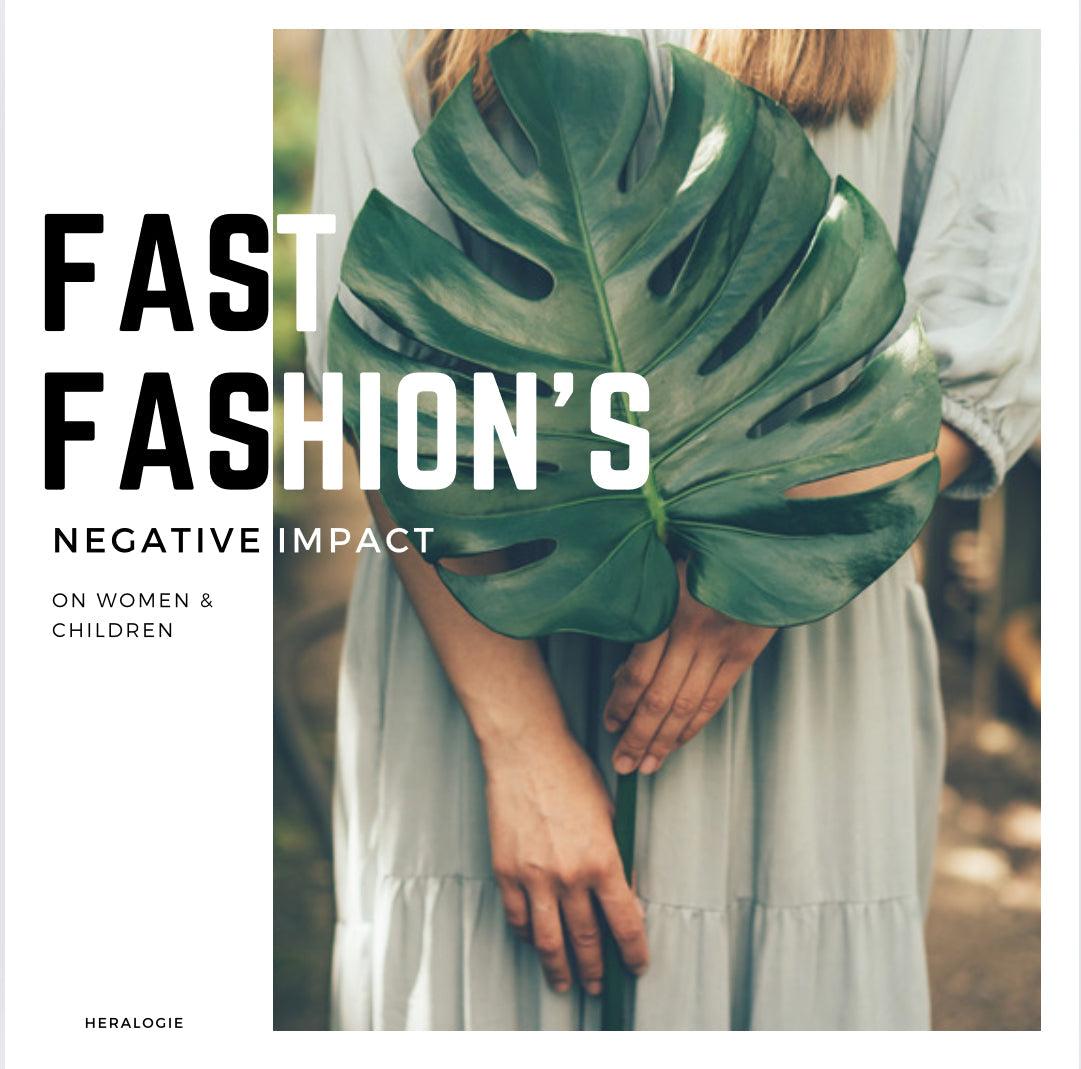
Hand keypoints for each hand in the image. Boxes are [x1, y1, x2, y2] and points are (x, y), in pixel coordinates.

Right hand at [482, 723, 648, 994]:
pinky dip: (527, 936)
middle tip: (599, 984)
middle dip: (596, 969)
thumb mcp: (609, 815)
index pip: (625, 922)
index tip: (636, 965)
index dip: (633, 952)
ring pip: (549, 940)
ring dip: (559, 968)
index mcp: (602, 860)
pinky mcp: (506, 871)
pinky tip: (534, 942)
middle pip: (586, 940)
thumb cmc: (570, 773)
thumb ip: (618, 859)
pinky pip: (517, 917)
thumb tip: (627, 897)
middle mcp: (569, 875)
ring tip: (564, 983)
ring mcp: (534, 877)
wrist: (526, 751)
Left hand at [604, 560, 775, 774]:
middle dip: (638, 737)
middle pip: (659, 699)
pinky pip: (715, 698)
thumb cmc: (702, 549)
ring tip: (646, 765)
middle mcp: (692, 632)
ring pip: (686, 706)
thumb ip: (645, 615)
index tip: (609, 723)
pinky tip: (678, 742)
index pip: (637, 672)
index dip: (620, 704)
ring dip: (664, 740)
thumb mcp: (663, 570)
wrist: (762, 541)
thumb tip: (622, 672)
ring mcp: (720, 645)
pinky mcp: (744, 652)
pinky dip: (694, 725)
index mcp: (665, 610)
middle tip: (622, 763)